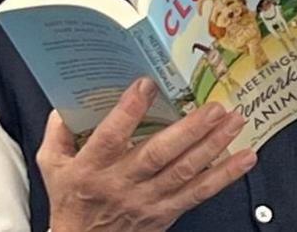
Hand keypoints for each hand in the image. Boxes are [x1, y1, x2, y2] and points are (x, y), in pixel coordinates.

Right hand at [37, 77, 256, 231]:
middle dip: (189, 130)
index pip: (112, 135)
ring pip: (185, 172)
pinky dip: (225, 176)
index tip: (147, 84)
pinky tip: (245, 158)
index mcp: (92, 168)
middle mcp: (122, 183)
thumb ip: (58, 131)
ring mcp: (147, 200)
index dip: (129, 110)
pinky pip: (199, 193)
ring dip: (214, 146)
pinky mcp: (166, 213)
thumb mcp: (51, 164)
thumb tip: (67, 99)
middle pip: (159, 155)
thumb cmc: (69, 200)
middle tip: (214, 107)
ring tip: (234, 122)